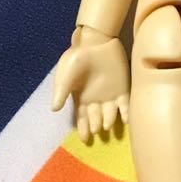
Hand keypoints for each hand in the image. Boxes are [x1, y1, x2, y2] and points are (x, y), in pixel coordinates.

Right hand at [51, 27, 129, 143]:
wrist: (96, 42)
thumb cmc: (77, 58)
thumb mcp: (66, 74)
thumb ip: (61, 91)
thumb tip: (54, 109)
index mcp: (81, 98)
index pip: (82, 117)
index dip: (83, 128)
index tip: (85, 139)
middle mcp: (96, 100)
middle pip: (96, 117)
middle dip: (96, 124)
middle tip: (96, 129)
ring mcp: (110, 95)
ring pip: (110, 113)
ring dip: (109, 119)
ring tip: (106, 124)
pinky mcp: (122, 88)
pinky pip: (125, 104)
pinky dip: (125, 112)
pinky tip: (125, 119)